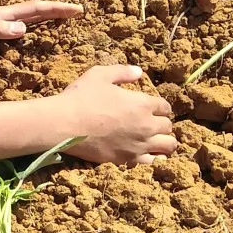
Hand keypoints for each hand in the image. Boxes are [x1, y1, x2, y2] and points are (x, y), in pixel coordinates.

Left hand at [0, 1, 81, 53]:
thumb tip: (24, 29)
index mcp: (2, 15)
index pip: (36, 9)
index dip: (58, 9)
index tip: (78, 8)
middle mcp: (0, 16)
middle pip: (35, 10)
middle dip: (56, 10)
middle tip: (76, 12)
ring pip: (25, 17)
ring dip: (43, 17)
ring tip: (58, 20)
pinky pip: (15, 28)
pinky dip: (28, 28)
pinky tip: (25, 35)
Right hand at [50, 64, 175, 163]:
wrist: (64, 125)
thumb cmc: (81, 97)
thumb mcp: (100, 75)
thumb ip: (122, 72)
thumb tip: (139, 72)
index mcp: (142, 104)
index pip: (165, 107)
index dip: (160, 106)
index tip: (151, 107)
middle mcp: (146, 126)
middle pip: (168, 128)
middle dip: (163, 124)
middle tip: (151, 123)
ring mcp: (138, 145)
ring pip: (167, 147)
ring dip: (163, 142)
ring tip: (154, 140)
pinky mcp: (127, 159)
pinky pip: (150, 161)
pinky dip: (150, 156)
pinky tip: (141, 152)